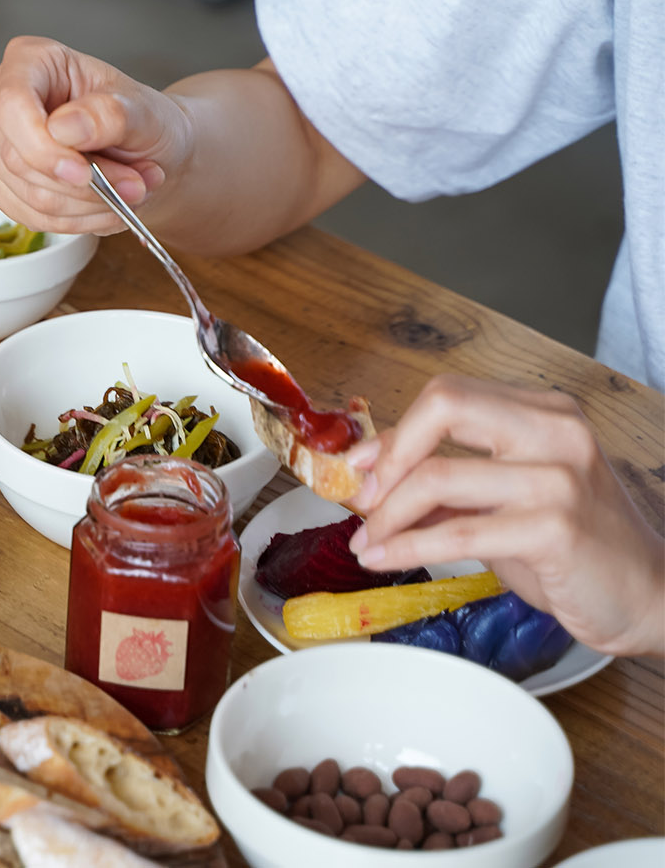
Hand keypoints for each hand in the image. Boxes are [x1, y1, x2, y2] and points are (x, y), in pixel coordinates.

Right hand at [0, 36, 191, 235]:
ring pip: (31, 195)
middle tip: (136, 184)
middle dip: (85, 185)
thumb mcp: (145, 110)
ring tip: (132, 189)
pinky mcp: (4, 185)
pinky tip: (106, 204)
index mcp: (30, 61)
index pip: (12, 105)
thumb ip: (110, 114)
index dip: (43, 147)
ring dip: (91, 205)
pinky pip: (34, 217)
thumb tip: (65, 127)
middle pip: (20, 158)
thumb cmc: (143, 119)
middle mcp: (0, 101)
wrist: (147, 150)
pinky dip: (80, 219)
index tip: (84, 173)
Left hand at [346, 376, 664, 657]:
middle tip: (363, 499)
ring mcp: (560, 477)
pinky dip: (407, 547)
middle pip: (444, 407)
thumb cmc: (576, 549)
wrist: (649, 597)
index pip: (447, 396)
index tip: (359, 467)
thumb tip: (368, 483)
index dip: (394, 433)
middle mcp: (556, 432)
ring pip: (439, 476)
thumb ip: (444, 488)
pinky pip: (458, 532)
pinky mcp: (556, 527)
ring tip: (367, 542)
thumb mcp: (504, 504)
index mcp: (543, 412)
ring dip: (387, 515)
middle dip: (388, 456)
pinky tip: (384, 559)